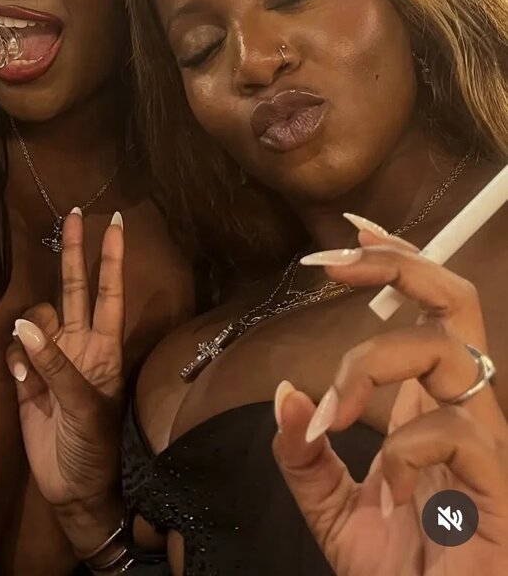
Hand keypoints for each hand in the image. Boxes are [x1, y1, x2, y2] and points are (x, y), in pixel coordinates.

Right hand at [6, 210, 125, 547]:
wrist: (74, 489)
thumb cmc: (94, 447)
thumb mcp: (84, 406)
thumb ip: (55, 365)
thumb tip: (25, 327)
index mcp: (104, 347)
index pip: (108, 292)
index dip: (112, 258)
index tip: (117, 222)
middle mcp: (80, 344)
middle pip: (76, 287)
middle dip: (74, 252)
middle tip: (74, 213)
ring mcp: (53, 358)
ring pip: (37, 319)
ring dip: (31, 332)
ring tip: (33, 372)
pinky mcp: (28, 377)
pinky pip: (16, 351)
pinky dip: (16, 361)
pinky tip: (23, 385)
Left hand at [273, 228, 507, 574]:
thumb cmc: (398, 569)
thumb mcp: (329, 506)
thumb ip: (302, 453)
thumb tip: (285, 394)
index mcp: (423, 402)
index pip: (424, 307)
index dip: (395, 259)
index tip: (351, 230)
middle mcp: (460, 407)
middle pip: (454, 299)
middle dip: (397, 263)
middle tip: (333, 263)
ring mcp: (484, 444)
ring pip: (445, 350)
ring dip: (370, 366)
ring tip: (335, 412)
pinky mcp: (498, 486)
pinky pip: (458, 432)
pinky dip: (404, 450)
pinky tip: (389, 491)